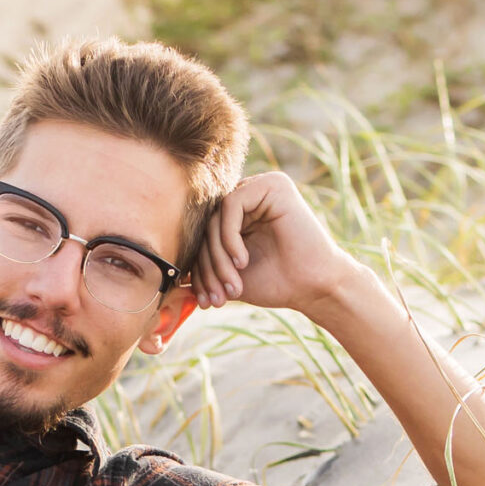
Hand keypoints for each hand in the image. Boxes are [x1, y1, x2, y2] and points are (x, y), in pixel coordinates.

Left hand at [193, 171, 361, 318]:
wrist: (314, 288)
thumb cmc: (276, 282)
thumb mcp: (229, 275)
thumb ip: (203, 265)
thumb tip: (170, 274)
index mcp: (240, 213)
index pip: (203, 234)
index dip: (198, 267)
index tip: (203, 300)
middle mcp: (249, 195)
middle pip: (206, 225)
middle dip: (207, 266)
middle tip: (217, 298)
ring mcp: (261, 186)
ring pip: (215, 217)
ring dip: (218, 257)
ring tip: (233, 285)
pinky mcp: (273, 185)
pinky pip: (231, 206)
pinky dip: (229, 237)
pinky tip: (242, 261)